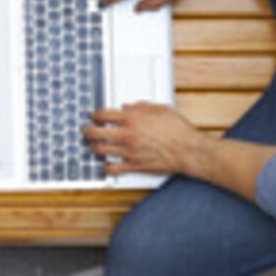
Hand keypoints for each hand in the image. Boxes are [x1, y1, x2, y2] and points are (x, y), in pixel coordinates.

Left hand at [82, 101, 207, 177]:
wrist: (189, 151)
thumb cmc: (179, 131)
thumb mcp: (161, 109)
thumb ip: (141, 106)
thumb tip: (127, 106)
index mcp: (133, 119)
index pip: (103, 115)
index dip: (95, 115)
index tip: (94, 116)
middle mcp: (128, 135)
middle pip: (95, 132)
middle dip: (87, 131)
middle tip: (86, 130)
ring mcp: (130, 151)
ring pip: (100, 150)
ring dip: (94, 147)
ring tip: (94, 145)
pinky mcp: (135, 166)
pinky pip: (113, 169)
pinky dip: (106, 167)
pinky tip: (107, 164)